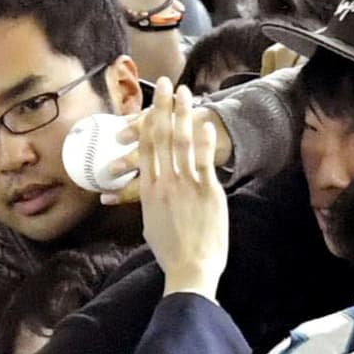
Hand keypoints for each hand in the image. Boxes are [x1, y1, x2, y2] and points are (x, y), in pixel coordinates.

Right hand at [135, 88, 230, 300]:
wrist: (191, 268)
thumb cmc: (171, 252)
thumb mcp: (150, 225)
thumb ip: (149, 204)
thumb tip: (146, 194)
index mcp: (149, 190)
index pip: (146, 147)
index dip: (149, 121)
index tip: (151, 103)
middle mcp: (165, 182)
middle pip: (162, 136)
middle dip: (164, 107)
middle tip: (165, 84)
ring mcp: (186, 184)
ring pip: (182, 141)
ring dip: (183, 114)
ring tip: (185, 93)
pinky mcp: (207, 191)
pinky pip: (204, 160)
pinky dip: (204, 140)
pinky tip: (206, 122)